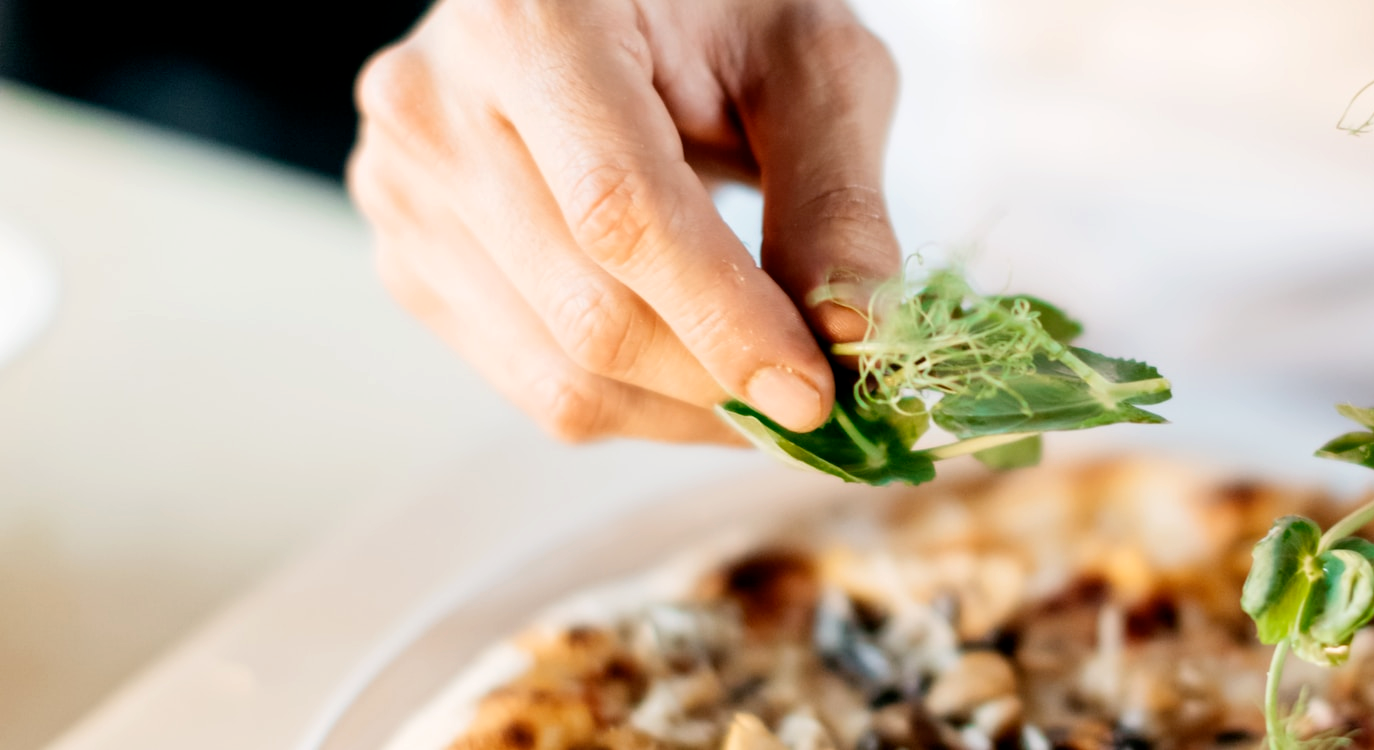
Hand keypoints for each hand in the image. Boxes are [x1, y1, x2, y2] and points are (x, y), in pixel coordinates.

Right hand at [348, 0, 898, 441]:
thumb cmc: (719, 6)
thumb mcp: (809, 62)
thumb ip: (836, 196)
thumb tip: (855, 339)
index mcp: (530, 23)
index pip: (620, 212)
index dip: (724, 320)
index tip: (815, 394)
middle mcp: (436, 107)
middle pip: (589, 311)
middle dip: (722, 381)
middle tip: (825, 403)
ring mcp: (404, 190)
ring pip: (561, 375)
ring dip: (689, 408)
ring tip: (770, 378)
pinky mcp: (409, 256)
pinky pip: (535, 381)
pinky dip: (640, 400)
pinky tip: (700, 359)